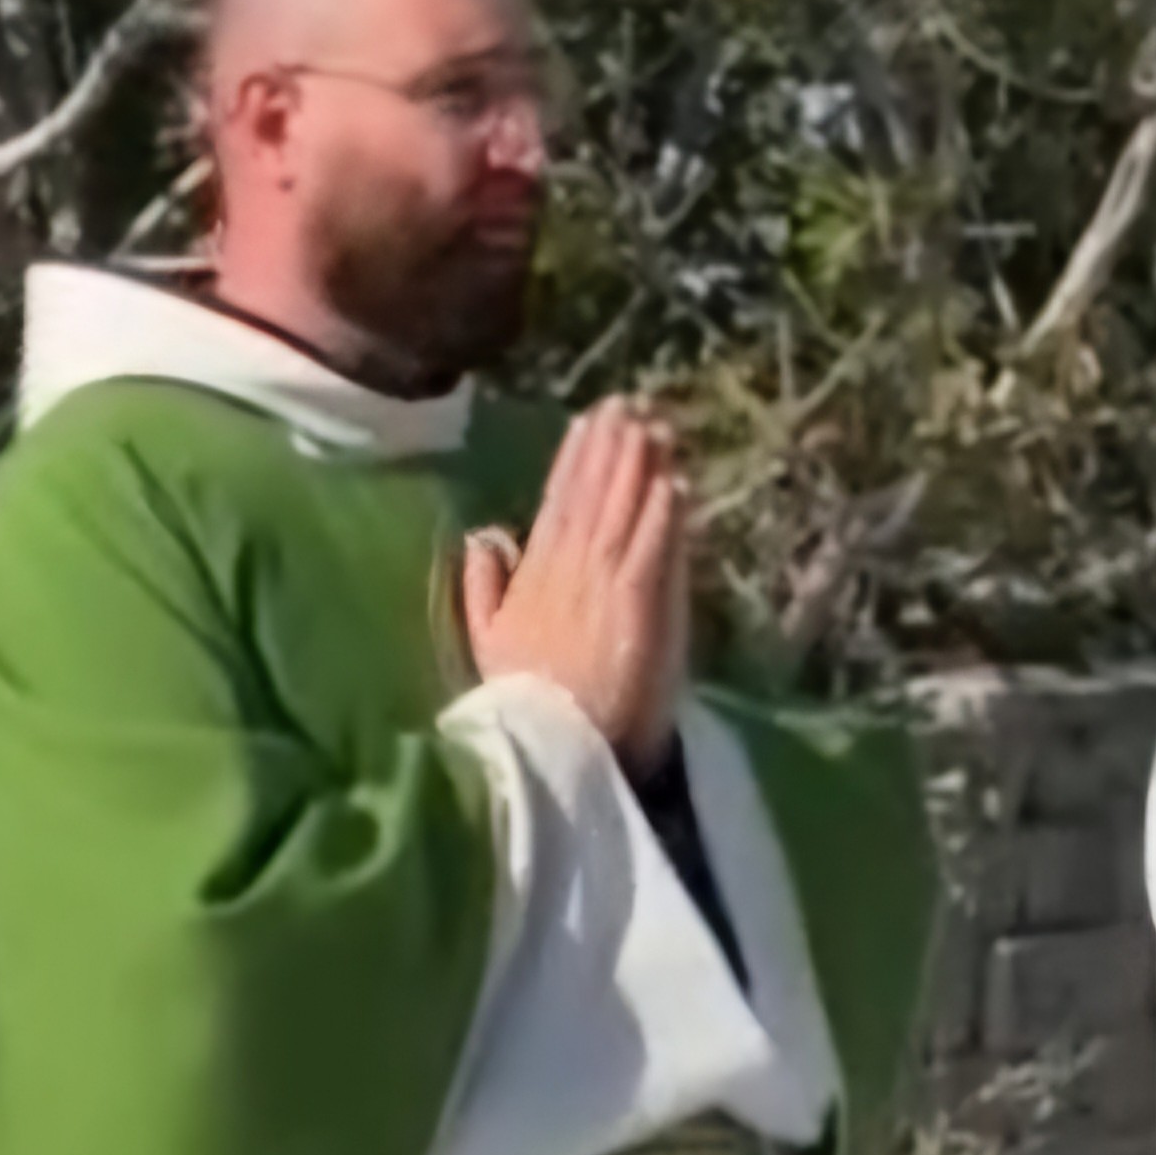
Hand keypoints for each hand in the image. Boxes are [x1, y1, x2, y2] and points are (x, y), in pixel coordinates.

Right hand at [460, 399, 691, 765]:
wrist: (555, 751)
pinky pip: (652, 547)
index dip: (574, 461)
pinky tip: (674, 482)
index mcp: (532, 578)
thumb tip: (482, 534)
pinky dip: (662, 513)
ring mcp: (604, 584)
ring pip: (624, 511)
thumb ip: (483, 587)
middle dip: (611, 448)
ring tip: (656, 427)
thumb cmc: (527, 706)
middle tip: (629, 403)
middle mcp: (567, 571)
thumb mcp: (486, 644)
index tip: (588, 422)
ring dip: (640, 467)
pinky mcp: (638, 605)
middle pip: (593, 496)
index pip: (556, 505)